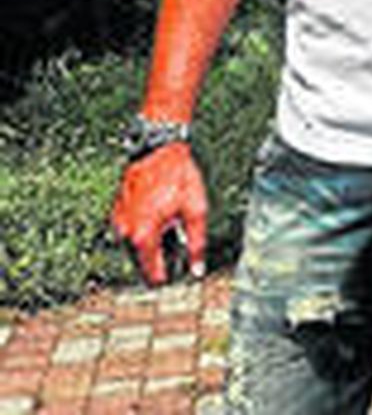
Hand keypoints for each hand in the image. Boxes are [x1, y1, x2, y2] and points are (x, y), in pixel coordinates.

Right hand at [110, 143, 208, 284]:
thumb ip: (196, 244)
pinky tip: (159, 214)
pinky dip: (144, 230)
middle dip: (160, 258)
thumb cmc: (179, 179)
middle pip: (142, 262)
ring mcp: (118, 223)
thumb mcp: (196, 211)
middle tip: (178, 240)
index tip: (178, 275)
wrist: (159, 150)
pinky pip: (130, 231)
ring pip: (135, 247)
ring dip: (151, 244)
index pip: (151, 274)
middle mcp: (125, 233)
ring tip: (170, 222)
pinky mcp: (117, 213)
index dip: (167, 277)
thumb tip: (197, 271)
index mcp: (144, 236)